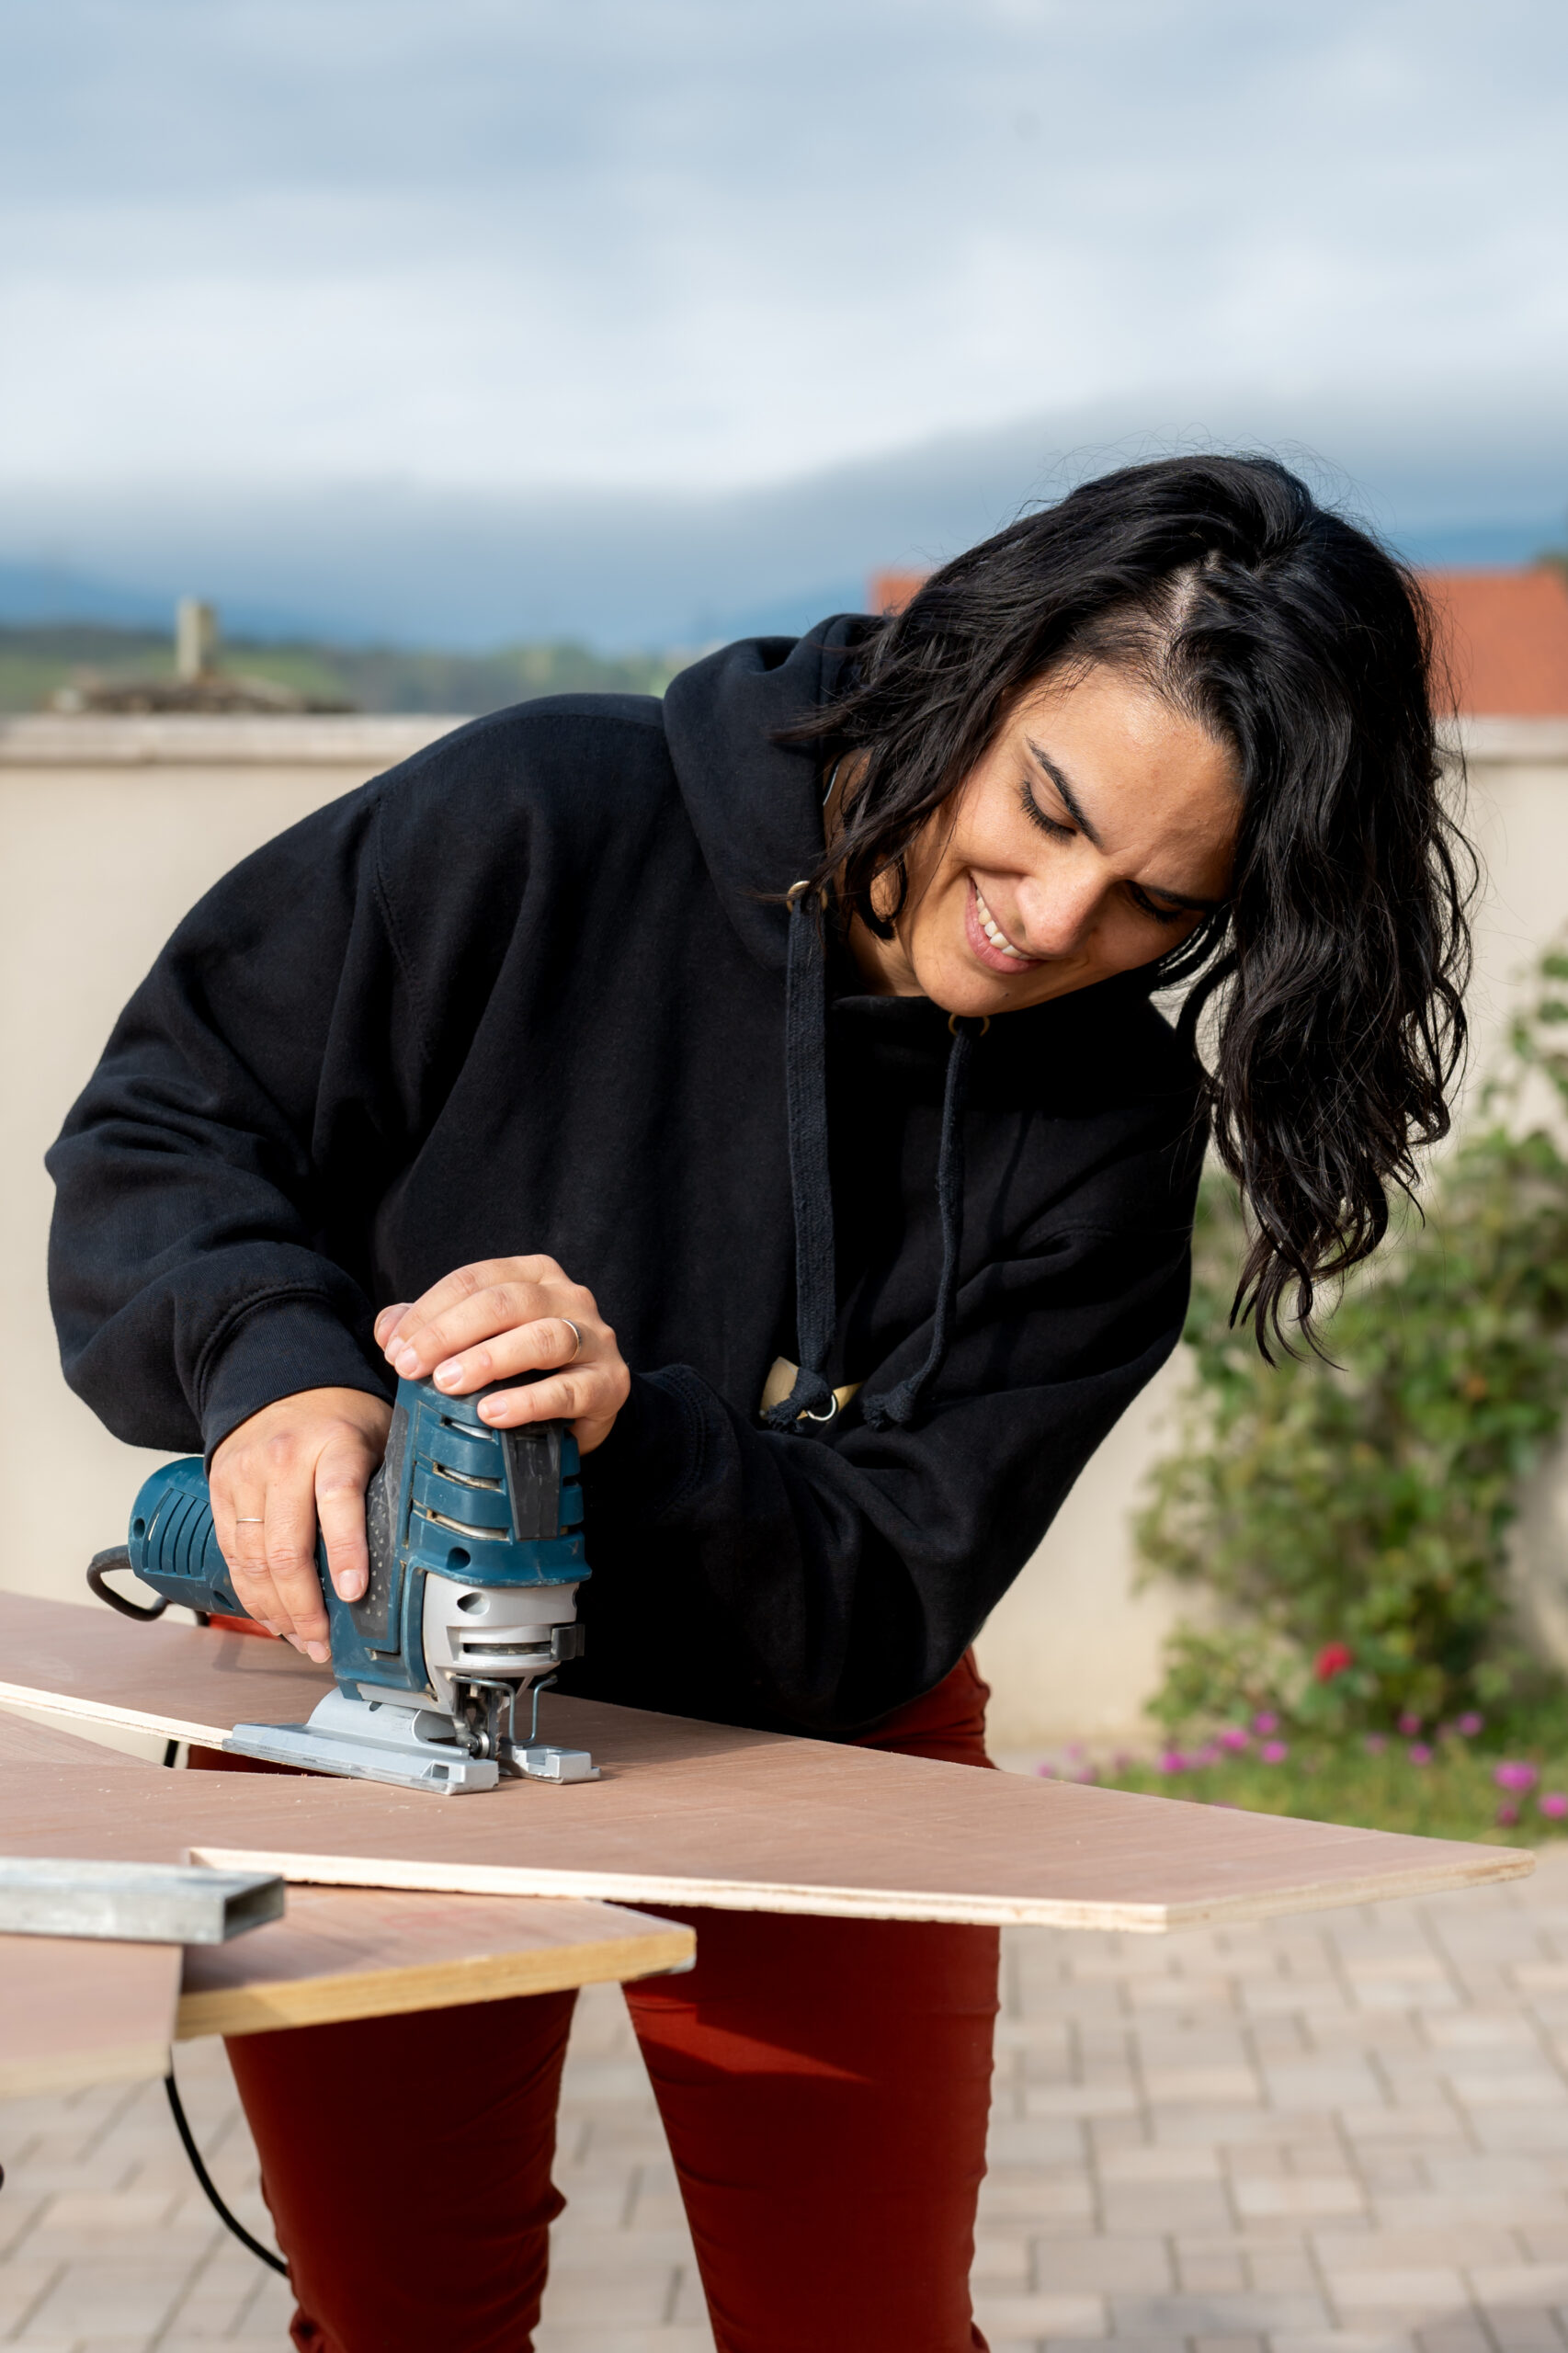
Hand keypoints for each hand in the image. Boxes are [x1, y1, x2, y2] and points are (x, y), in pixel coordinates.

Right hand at [209, 1387, 392, 1659]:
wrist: (276, 1378)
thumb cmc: (340, 1415)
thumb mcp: (381, 1435)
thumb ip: (390, 1484)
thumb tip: (417, 1547)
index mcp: (334, 1444)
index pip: (338, 1501)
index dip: (345, 1551)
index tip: (354, 1593)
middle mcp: (284, 1460)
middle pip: (287, 1547)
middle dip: (305, 1607)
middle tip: (323, 1643)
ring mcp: (246, 1476)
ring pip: (253, 1560)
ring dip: (276, 1611)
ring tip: (300, 1640)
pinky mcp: (219, 1490)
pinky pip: (230, 1554)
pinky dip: (250, 1593)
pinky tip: (271, 1616)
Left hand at [375, 1256, 628, 1453]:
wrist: (591, 1405)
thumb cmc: (527, 1368)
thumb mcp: (479, 1341)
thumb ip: (434, 1329)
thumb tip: (387, 1329)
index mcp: (535, 1275)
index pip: (476, 1279)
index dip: (429, 1311)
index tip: (395, 1347)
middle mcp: (570, 1296)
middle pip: (506, 1302)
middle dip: (449, 1334)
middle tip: (410, 1367)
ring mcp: (595, 1338)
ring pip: (542, 1338)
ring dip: (488, 1360)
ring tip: (448, 1384)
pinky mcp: (610, 1383)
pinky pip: (568, 1390)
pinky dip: (527, 1402)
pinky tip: (493, 1414)